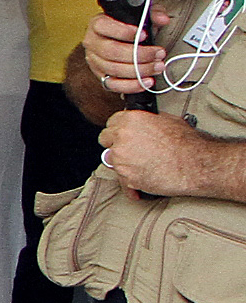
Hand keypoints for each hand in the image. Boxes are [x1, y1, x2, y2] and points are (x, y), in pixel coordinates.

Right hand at [84, 10, 162, 94]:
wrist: (120, 39)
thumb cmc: (129, 27)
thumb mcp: (140, 15)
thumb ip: (152, 13)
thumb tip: (163, 19)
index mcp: (97, 24)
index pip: (104, 27)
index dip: (124, 32)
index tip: (144, 34)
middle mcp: (92, 43)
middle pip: (111, 52)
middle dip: (139, 55)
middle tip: (158, 54)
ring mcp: (95, 61)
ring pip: (113, 69)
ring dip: (139, 70)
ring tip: (158, 67)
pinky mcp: (101, 76)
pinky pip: (113, 85)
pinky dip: (132, 85)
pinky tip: (147, 81)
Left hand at [100, 109, 218, 197]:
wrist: (197, 165)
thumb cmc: (188, 143)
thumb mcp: (169, 120)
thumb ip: (149, 120)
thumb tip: (143, 122)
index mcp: (131, 120)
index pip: (111, 122)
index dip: (118, 129)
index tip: (123, 135)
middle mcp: (122, 137)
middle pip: (105, 140)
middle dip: (115, 145)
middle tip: (130, 150)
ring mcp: (121, 158)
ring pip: (111, 160)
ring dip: (123, 163)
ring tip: (142, 165)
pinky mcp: (126, 177)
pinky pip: (121, 179)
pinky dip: (130, 182)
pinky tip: (142, 179)